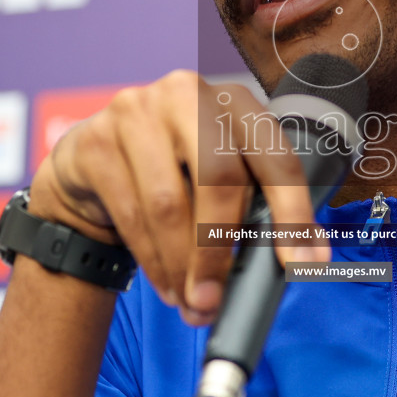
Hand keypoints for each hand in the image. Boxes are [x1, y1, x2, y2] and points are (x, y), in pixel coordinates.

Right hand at [29, 71, 329, 325]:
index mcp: (234, 102)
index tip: (303, 262)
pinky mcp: (97, 141)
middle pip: (218, 178)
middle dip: (219, 250)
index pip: (275, 157)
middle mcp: (187, 94)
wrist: (92, 164)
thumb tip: (304, 258)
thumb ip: (258, 205)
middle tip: (215, 300)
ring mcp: (137, 112)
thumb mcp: (219, 175)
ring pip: (168, 205)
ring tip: (191, 302)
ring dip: (182, 266)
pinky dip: (152, 262)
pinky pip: (131, 215)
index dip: (293, 212)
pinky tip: (165, 285)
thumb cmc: (174, 174)